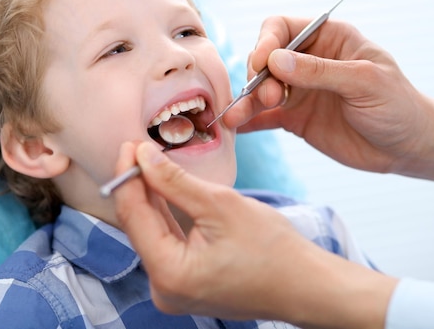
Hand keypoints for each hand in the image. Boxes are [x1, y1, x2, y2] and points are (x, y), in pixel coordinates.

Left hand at [113, 141, 395, 328]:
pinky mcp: (185, 283)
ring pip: (151, 232)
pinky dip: (164, 214)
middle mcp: (163, 288)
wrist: (307, 286)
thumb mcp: (220, 204)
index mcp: (168, 273)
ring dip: (149, 197)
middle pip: (138, 225)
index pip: (132, 215)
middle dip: (137, 184)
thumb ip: (174, 180)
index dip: (126, 175)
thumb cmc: (273, 250)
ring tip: (147, 161)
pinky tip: (161, 187)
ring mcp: (173, 288)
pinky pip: (165, 243)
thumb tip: (142, 155)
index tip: (128, 144)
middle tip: (137, 147)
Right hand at [222, 16, 433, 176]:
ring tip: (236, 117)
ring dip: (246, 100)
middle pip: (264, 58)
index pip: (281, 28)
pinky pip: (264, 116)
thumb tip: (275, 60)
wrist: (407, 147)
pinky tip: (236, 128)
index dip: (265, 42)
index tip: (262, 64)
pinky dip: (249, 121)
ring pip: (259, 88)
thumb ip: (319, 71)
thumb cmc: (397, 105)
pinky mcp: (294, 118)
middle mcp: (307, 61)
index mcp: (327, 39)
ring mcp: (298, 90)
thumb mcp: (364, 82)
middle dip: (258, 76)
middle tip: (269, 97)